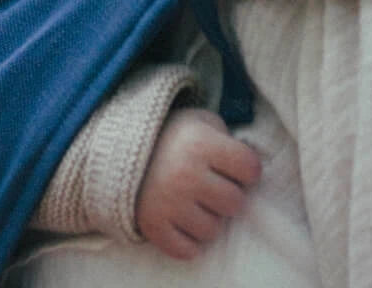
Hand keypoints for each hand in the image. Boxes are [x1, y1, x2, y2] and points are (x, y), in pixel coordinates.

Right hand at [135, 107, 261, 259]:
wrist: (121, 149)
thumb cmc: (173, 136)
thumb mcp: (200, 122)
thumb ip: (227, 138)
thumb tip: (248, 166)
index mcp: (201, 145)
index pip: (250, 168)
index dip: (247, 169)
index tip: (237, 167)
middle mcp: (186, 175)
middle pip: (235, 203)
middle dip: (229, 195)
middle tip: (214, 186)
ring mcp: (169, 204)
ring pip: (213, 230)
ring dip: (209, 218)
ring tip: (196, 202)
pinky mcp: (153, 227)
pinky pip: (188, 251)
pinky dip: (189, 241)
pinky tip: (184, 220)